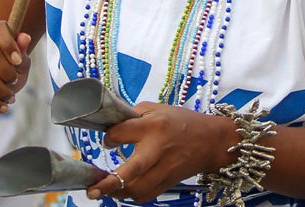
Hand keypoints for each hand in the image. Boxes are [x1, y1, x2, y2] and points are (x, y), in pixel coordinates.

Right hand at [0, 20, 31, 113]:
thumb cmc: (8, 73)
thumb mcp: (20, 65)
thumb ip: (23, 52)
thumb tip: (25, 37)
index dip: (8, 43)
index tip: (18, 61)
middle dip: (7, 71)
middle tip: (14, 81)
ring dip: (1, 89)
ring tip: (10, 97)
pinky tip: (3, 107)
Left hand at [86, 103, 240, 201]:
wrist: (212, 141)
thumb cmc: (182, 122)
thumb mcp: (158, 109)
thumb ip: (134, 115)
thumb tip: (111, 125)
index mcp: (153, 126)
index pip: (122, 133)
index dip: (110, 137)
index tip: (109, 140)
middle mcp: (158, 149)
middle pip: (132, 169)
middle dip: (110, 182)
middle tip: (92, 190)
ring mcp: (164, 169)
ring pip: (137, 189)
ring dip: (117, 192)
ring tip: (103, 190)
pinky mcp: (168, 182)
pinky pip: (146, 195)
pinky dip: (132, 195)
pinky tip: (123, 190)